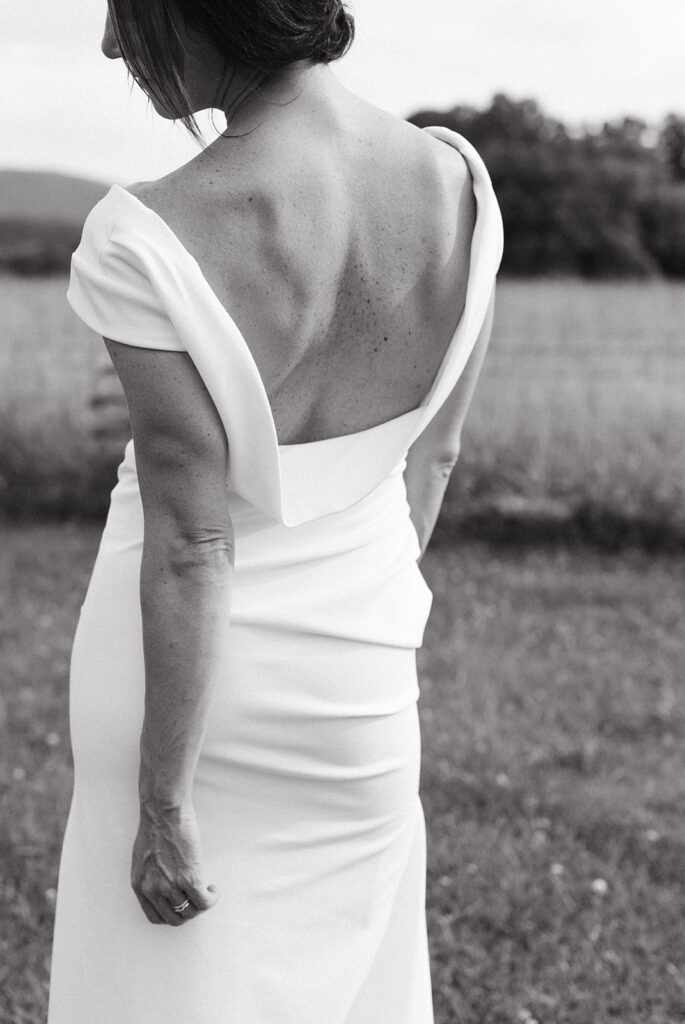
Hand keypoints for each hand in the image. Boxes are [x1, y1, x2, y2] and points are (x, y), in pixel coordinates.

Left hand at [131, 801, 218, 925]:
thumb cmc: (155, 826)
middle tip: (196, 898)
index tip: (181, 904)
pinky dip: (211, 899)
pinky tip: (213, 889)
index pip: (156, 917)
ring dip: (201, 904)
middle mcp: (153, 890)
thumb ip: (150, 876)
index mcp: (140, 885)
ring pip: (191, 911)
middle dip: (188, 912)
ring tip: (207, 891)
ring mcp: (171, 886)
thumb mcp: (143, 858)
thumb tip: (163, 884)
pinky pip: (204, 902)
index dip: (172, 914)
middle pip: (175, 918)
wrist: (163, 811)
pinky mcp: (189, 878)